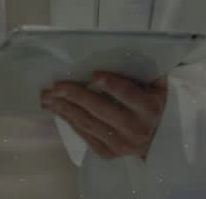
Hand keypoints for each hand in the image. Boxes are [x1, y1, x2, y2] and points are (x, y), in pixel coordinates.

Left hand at [41, 71, 168, 162]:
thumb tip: (123, 52)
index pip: (129, 95)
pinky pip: (84, 134)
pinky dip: (69, 120)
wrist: (157, 141)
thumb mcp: (156, 87)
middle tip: (56, 85)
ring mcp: (120, 144)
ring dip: (64, 108)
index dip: (112, 85)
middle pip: (101, 110)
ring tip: (47, 96)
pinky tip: (57, 108)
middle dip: (76, 96)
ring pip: (88, 123)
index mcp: (149, 108)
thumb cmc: (153, 104)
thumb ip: (145, 72)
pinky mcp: (107, 152)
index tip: (94, 74)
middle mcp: (135, 128)